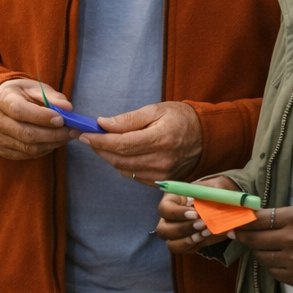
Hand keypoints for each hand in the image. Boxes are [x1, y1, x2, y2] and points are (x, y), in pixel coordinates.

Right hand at [0, 78, 78, 159]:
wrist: (4, 104)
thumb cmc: (23, 94)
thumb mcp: (36, 87)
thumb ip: (52, 96)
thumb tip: (68, 108)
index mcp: (1, 98)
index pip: (19, 111)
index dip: (42, 117)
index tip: (62, 119)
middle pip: (25, 133)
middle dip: (53, 134)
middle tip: (73, 131)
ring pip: (28, 147)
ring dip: (52, 143)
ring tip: (67, 136)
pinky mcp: (2, 150)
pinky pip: (27, 154)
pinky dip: (45, 149)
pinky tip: (54, 141)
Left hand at [78, 101, 202, 184]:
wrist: (207, 137)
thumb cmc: (181, 118)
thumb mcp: (156, 110)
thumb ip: (129, 119)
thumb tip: (103, 124)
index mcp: (160, 139)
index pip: (121, 144)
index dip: (99, 140)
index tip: (85, 133)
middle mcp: (161, 161)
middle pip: (119, 160)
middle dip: (100, 149)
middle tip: (89, 137)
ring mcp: (162, 175)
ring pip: (124, 169)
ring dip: (109, 157)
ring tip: (103, 143)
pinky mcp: (161, 182)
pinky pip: (134, 176)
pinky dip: (122, 165)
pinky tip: (121, 153)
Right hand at [155, 175, 237, 252]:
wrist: (224, 202)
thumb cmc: (215, 191)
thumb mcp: (216, 187)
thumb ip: (216, 196)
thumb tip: (218, 207)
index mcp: (172, 200)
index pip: (164, 208)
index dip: (177, 213)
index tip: (195, 213)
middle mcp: (170, 218)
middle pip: (163, 230)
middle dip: (183, 229)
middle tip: (202, 224)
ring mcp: (177, 233)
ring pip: (172, 244)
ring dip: (189, 241)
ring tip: (207, 233)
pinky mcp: (188, 243)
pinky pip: (188, 250)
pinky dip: (201, 244)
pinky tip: (212, 236)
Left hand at [231, 206, 292, 289]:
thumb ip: (270, 217)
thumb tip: (240, 221)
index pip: (256, 220)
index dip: (241, 223)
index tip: (232, 224)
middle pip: (254, 239)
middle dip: (243, 237)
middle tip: (238, 235)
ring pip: (260, 256)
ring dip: (259, 251)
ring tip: (268, 246)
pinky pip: (271, 270)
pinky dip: (271, 264)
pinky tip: (281, 258)